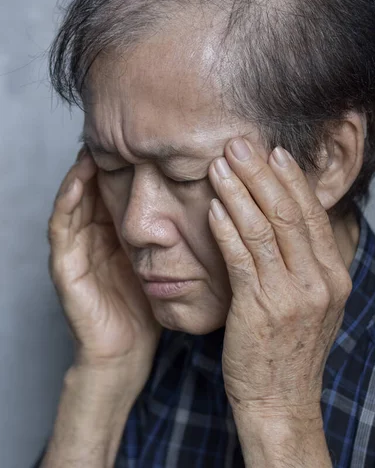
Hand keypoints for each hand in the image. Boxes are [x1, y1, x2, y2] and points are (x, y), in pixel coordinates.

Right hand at [48, 146, 161, 392]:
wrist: (126, 350)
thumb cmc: (146, 307)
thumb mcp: (161, 262)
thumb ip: (169, 234)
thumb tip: (206, 202)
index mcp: (114, 235)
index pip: (115, 191)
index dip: (124, 166)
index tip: (141, 140)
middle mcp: (93, 237)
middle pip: (93, 190)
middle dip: (100, 162)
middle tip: (112, 131)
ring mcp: (76, 250)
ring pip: (74, 201)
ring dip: (80, 173)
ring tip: (92, 146)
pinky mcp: (65, 267)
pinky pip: (62, 228)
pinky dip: (67, 203)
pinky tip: (79, 182)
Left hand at [207, 138, 351, 418]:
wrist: (281, 402)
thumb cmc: (287, 349)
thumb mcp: (309, 303)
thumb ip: (303, 262)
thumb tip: (283, 220)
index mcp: (333, 275)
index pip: (311, 214)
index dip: (291, 179)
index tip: (272, 152)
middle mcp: (319, 281)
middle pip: (288, 213)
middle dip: (260, 174)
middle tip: (239, 144)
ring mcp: (292, 295)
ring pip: (263, 229)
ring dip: (238, 192)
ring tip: (219, 165)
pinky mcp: (260, 309)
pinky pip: (242, 258)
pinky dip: (226, 229)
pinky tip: (213, 207)